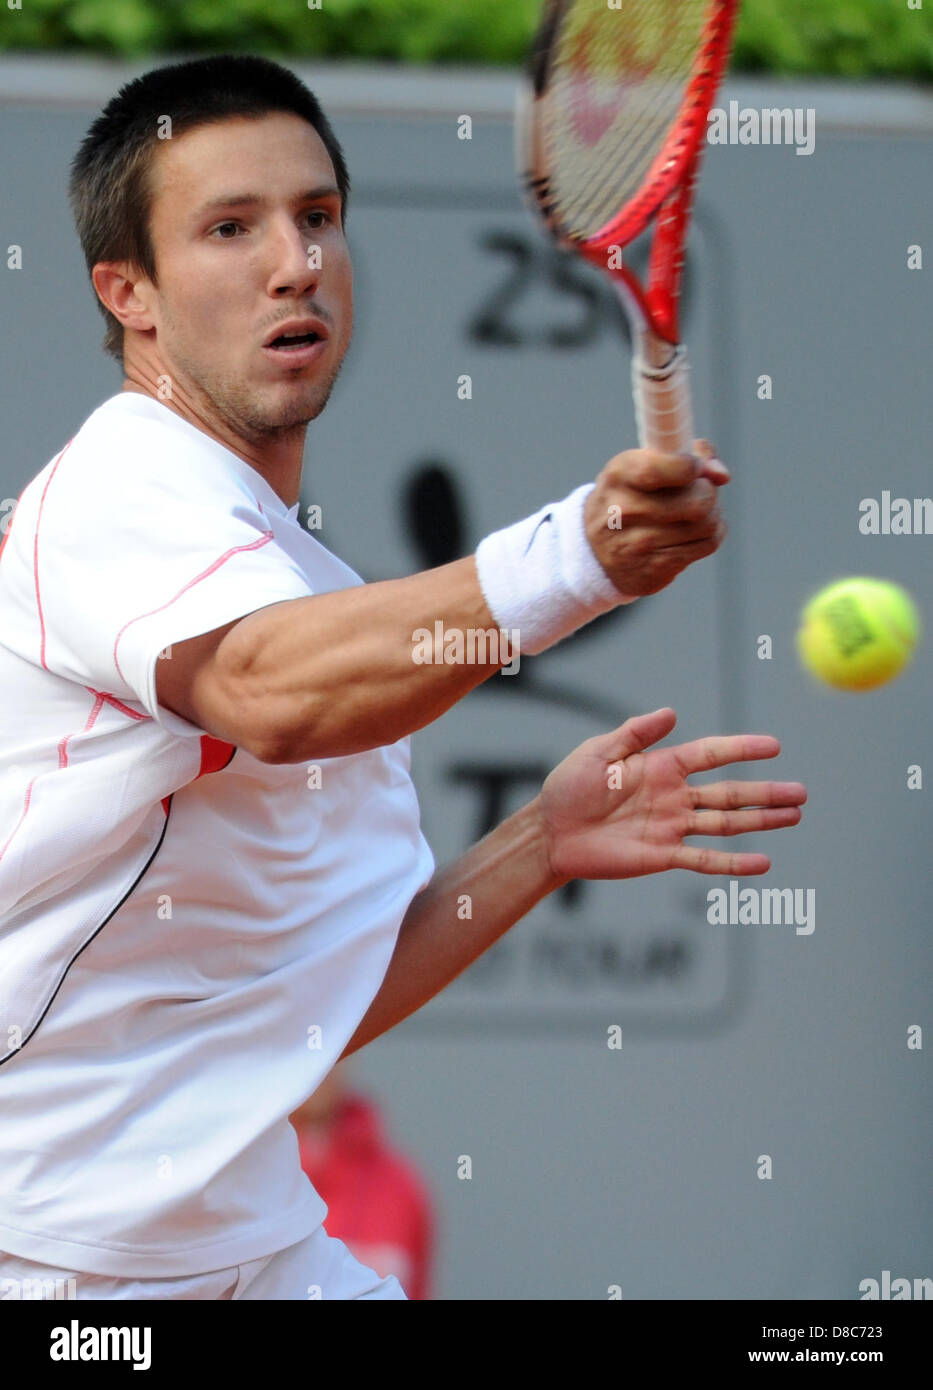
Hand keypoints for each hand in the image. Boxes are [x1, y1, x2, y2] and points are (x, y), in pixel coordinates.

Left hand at [537, 708, 805, 882]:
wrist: (551, 832)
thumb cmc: (569, 787)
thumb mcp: (599, 752)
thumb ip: (635, 734)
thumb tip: (672, 712)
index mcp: (661, 766)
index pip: (711, 754)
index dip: (742, 749)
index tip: (774, 746)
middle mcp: (674, 796)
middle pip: (730, 793)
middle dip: (766, 792)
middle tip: (802, 792)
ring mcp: (672, 827)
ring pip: (726, 824)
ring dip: (761, 821)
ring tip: (795, 816)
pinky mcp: (663, 855)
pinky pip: (705, 859)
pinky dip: (734, 862)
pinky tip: (763, 863)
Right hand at [584, 439, 729, 596]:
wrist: (595, 551)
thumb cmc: (629, 498)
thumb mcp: (642, 464)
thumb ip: (686, 453)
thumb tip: (721, 475)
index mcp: (620, 475)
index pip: (660, 469)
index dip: (691, 466)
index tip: (695, 467)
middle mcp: (624, 510)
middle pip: (699, 500)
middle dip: (708, 491)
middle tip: (698, 490)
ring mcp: (639, 544)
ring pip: (708, 524)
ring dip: (712, 514)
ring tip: (695, 512)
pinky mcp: (656, 568)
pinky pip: (707, 544)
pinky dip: (709, 535)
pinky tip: (693, 531)